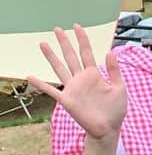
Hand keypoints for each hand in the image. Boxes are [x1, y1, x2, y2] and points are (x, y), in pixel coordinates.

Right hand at [29, 26, 126, 140]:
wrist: (109, 128)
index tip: (77, 26)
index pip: (87, 52)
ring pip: (60, 68)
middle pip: (71, 56)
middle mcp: (81, 78)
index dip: (82, 39)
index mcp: (94, 74)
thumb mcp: (119, 88)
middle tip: (57, 29)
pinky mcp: (67, 100)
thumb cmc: (115, 109)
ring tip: (43, 44)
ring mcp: (73, 88)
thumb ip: (114, 71)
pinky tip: (30, 77)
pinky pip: (52, 91)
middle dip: (64, 43)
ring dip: (51, 57)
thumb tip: (110, 51)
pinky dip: (41, 85)